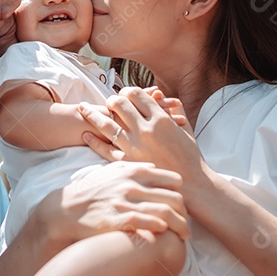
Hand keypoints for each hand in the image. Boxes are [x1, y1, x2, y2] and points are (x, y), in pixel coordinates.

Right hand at [36, 161, 189, 245]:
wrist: (65, 209)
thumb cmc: (91, 191)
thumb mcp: (111, 171)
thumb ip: (133, 167)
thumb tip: (153, 167)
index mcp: (134, 171)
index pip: (172, 179)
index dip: (183, 193)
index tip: (185, 205)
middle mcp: (132, 184)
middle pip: (174, 196)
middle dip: (186, 212)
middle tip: (189, 223)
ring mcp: (125, 201)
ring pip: (165, 211)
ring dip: (180, 225)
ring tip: (185, 234)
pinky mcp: (118, 218)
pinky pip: (147, 222)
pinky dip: (160, 227)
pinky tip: (166, 232)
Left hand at [79, 87, 207, 185]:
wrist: (192, 184)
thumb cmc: (190, 156)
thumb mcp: (186, 129)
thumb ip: (174, 109)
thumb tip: (160, 95)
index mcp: (161, 119)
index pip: (137, 95)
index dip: (129, 91)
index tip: (125, 93)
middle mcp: (145, 130)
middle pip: (120, 104)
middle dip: (112, 99)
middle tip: (108, 101)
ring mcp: (134, 146)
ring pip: (107, 124)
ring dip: (93, 114)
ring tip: (84, 109)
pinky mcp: (127, 163)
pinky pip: (105, 149)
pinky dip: (93, 141)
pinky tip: (85, 134)